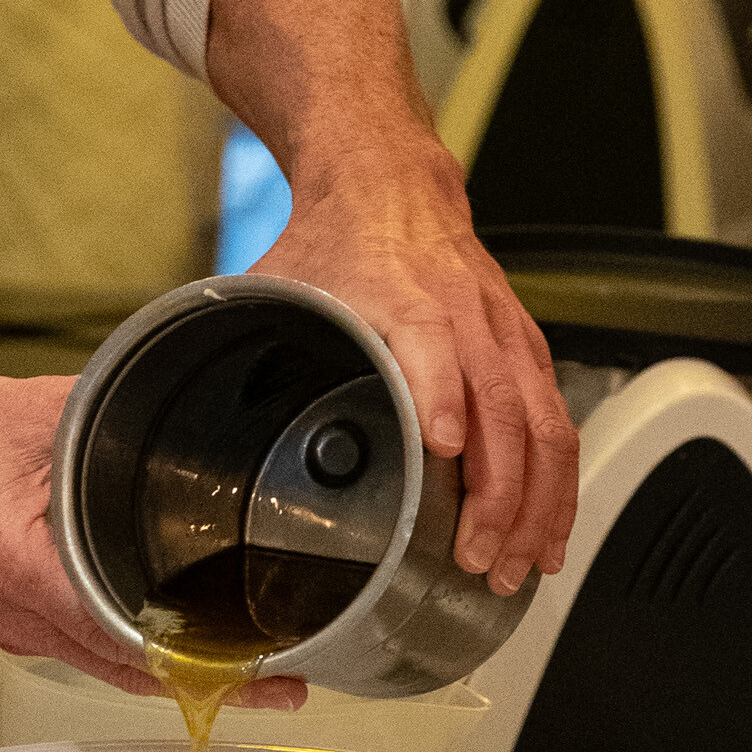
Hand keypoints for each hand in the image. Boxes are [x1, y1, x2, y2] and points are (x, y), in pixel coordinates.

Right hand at [0, 373, 305, 707]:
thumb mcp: (35, 414)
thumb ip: (113, 420)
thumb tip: (189, 415)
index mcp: (18, 562)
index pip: (123, 631)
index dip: (198, 656)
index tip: (258, 666)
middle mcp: (20, 613)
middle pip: (131, 668)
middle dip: (212, 678)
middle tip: (285, 678)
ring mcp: (20, 630)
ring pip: (115, 671)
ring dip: (184, 674)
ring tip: (256, 672)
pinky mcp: (24, 626)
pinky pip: (95, 655)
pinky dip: (147, 656)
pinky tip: (190, 648)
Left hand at [204, 0, 578, 595]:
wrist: (390, 182)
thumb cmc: (340, 240)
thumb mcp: (283, 284)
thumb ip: (252, 347)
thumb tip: (193, 411)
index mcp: (405, 299)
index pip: (431, 350)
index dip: (439, 398)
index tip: (441, 450)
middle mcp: (466, 318)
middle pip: (501, 410)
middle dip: (497, 496)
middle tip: (476, 560)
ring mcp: (504, 335)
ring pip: (542, 426)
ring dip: (536, 505)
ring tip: (519, 569)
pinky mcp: (525, 349)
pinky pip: (555, 422)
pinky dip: (557, 484)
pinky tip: (548, 533)